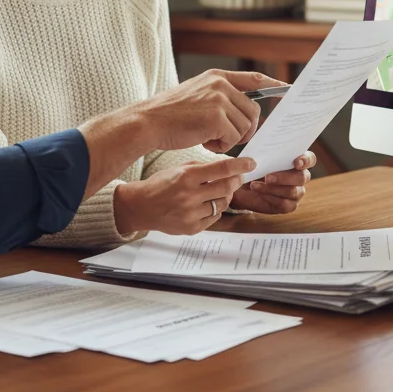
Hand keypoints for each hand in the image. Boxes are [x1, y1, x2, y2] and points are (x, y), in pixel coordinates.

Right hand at [113, 157, 255, 235]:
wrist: (141, 206)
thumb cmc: (161, 184)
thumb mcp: (179, 169)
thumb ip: (202, 168)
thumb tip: (227, 167)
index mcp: (187, 177)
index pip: (221, 169)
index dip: (240, 165)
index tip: (251, 163)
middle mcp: (190, 196)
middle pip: (226, 188)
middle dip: (236, 181)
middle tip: (238, 177)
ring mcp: (191, 214)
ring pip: (222, 204)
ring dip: (226, 196)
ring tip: (219, 191)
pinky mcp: (191, 228)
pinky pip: (214, 217)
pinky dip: (215, 209)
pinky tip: (208, 203)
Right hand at [138, 69, 284, 153]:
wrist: (148, 122)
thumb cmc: (170, 115)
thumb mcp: (196, 94)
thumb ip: (220, 97)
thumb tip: (246, 112)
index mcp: (217, 76)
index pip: (254, 78)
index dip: (274, 84)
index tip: (289, 90)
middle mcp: (220, 84)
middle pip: (253, 110)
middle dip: (246, 128)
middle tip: (226, 138)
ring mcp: (219, 99)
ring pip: (244, 126)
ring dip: (231, 139)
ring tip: (208, 138)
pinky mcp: (216, 117)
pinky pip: (234, 138)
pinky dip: (222, 146)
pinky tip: (204, 142)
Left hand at [229, 151, 314, 214]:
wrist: (243, 185)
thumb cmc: (254, 167)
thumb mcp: (259, 156)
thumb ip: (267, 151)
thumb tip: (269, 144)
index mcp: (297, 161)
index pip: (310, 159)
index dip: (306, 160)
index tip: (296, 163)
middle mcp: (300, 177)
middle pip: (302, 177)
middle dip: (284, 177)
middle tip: (267, 177)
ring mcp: (297, 192)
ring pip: (293, 191)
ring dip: (273, 188)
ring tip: (255, 185)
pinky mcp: (289, 206)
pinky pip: (285, 204)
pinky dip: (270, 198)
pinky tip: (259, 193)